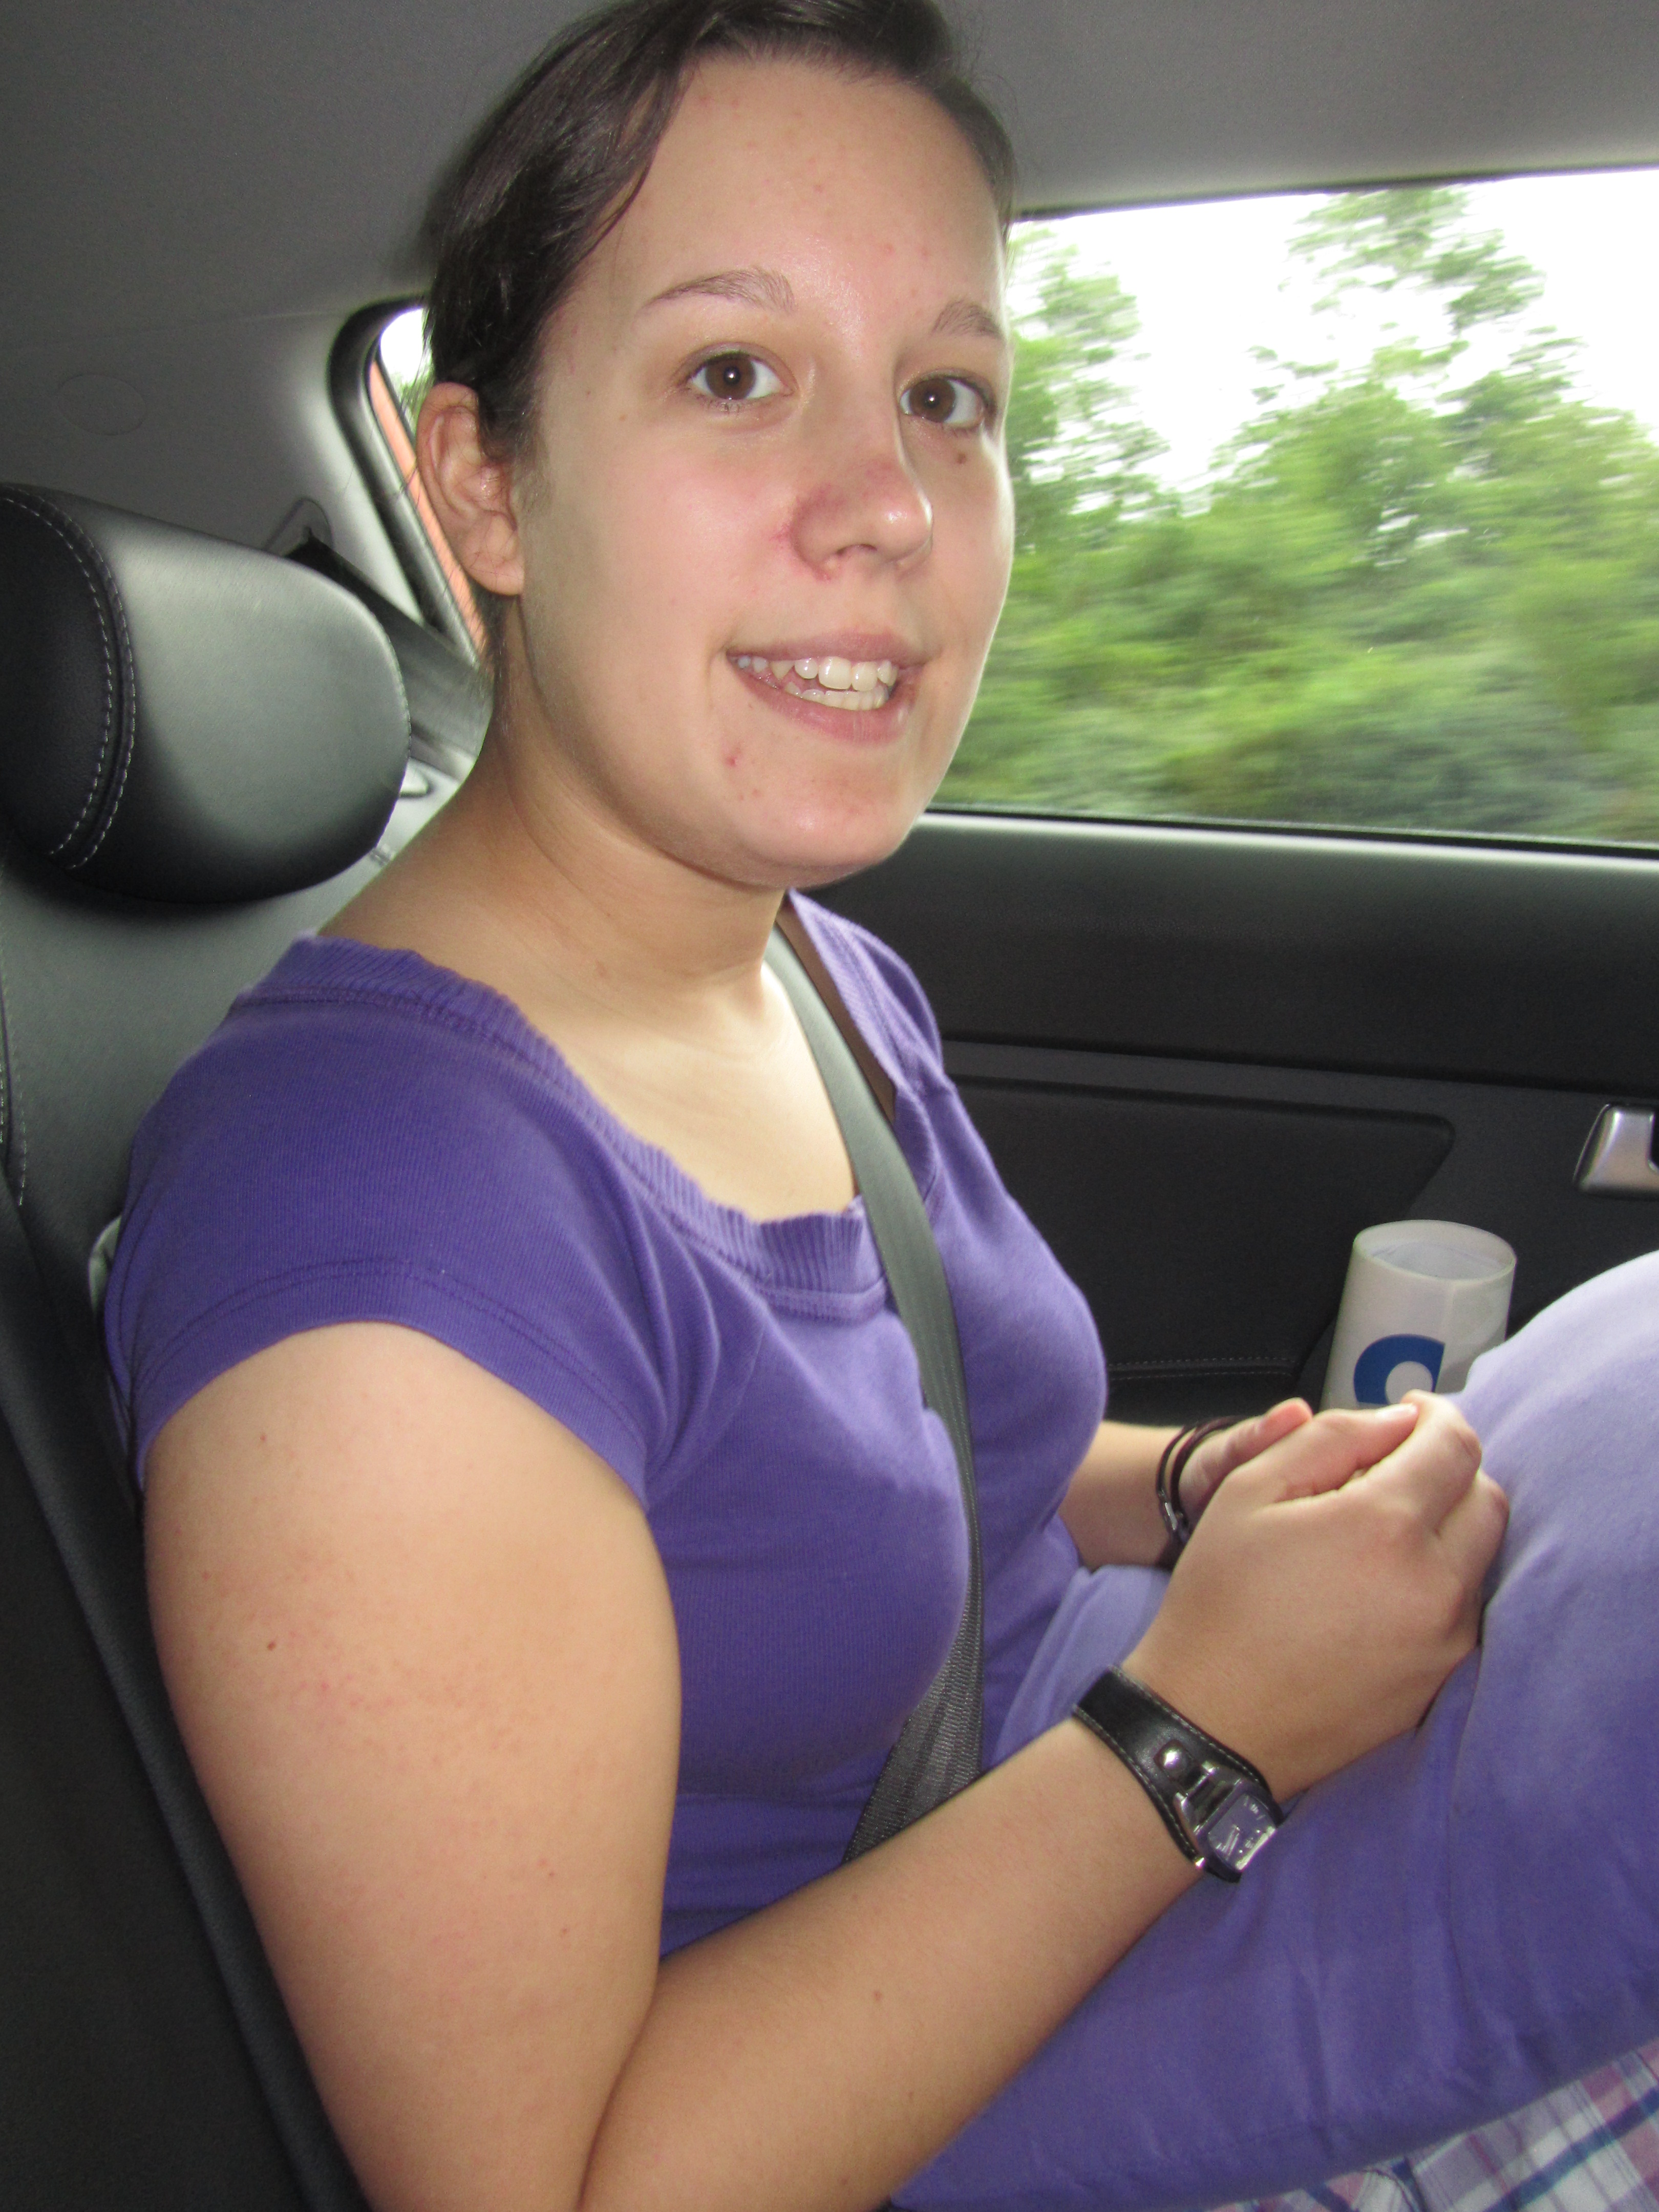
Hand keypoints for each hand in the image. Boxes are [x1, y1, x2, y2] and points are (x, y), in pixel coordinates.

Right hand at [1127, 1393, 1507, 1800]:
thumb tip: (1396, 1423)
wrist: (1212, 1721)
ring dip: (1450, 1524)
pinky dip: (1441, 1578)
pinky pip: (1463, 1609)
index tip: (1412, 1412)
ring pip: (1481, 1556)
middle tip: (1400, 1464)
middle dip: (1450, 1467)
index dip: (1437, 1416)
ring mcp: (1444, 1639)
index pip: (1455, 1446)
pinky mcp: (1439, 1680)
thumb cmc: (1220, 1600)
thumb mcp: (1248, 1490)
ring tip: (1386, 1525)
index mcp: (1384, 1525)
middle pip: (1485, 1498)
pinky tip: (1384, 1582)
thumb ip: (1331, 1439)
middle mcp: (1434, 1583)